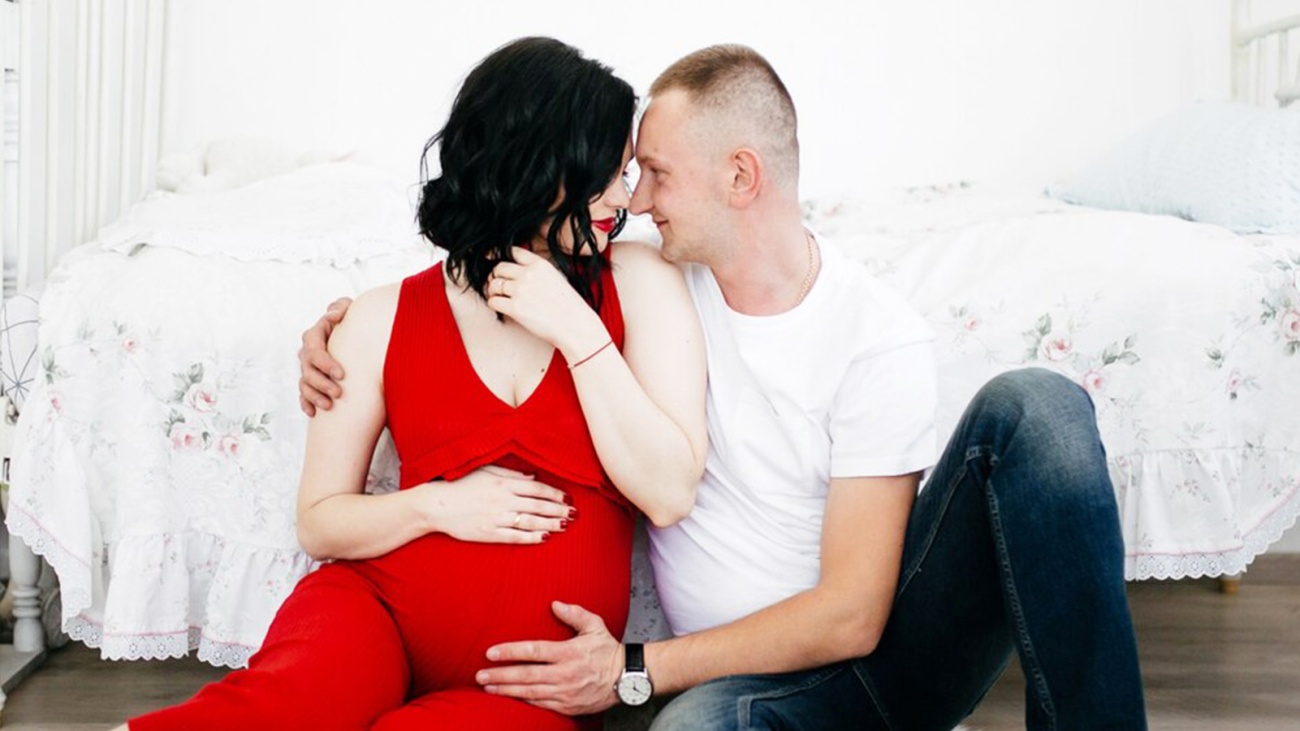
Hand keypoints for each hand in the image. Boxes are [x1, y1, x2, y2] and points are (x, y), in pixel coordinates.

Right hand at [298, 297, 352, 416]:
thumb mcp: (348, 311)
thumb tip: (334, 315)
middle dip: (321, 383)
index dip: (325, 363)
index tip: (342, 374)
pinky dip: (306, 404)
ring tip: (329, 406)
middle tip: (338, 393)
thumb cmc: (352, 323)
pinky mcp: (311, 381)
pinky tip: (313, 413)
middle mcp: (307, 353)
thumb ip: (341, 308)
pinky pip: (303, 395)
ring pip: (305, 384)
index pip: (314, 350)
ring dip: (314, 396)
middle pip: (308, 370)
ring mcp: (307, 369)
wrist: (355, 337)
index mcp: (314, 336)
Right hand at [414, 466, 574, 543]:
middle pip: (538, 506)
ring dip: (550, 523)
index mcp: (503, 484)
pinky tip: (545, 537)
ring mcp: (496, 518)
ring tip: (565, 525)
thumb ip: (510, 475)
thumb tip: (533, 478)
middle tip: (574, 514)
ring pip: (530, 522)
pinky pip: (515, 537)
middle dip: (558, 509)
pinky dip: (532, 538)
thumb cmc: (460, 485)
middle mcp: (503, 501)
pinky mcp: (489, 534)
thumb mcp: (485, 472)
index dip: (554, 493)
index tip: (567, 497)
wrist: (436, 505)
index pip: (537, 488)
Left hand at [476, 601, 622, 715]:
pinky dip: (523, 701)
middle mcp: (564, 674)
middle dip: (500, 675)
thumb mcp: (595, 626)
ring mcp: (565, 692)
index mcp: (569, 653)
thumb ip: (574, 614)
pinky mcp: (567, 706)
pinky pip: (540, 704)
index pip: (533, 651)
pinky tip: (508, 698)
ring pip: (529, 692)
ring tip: (487, 687)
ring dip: (506, 690)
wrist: (626, 678)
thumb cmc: (608, 650)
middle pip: (526, 675)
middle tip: (480, 674)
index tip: (491, 652)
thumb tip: (555, 604)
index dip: (510, 652)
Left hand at [486, 248, 608, 361]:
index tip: (488, 257)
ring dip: (492, 291)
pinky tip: (501, 307)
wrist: (575, 325)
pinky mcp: (515, 308)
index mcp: (540, 264)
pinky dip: (493, 304)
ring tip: (498, 297)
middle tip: (496, 284)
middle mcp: (528, 274)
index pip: (512, 251)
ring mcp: (521, 290)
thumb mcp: (556, 277)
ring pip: (493, 285)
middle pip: (499, 268)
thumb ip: (537, 271)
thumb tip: (517, 271)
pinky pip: (493, 301)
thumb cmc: (568, 305)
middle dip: (494, 276)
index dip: (497, 253)